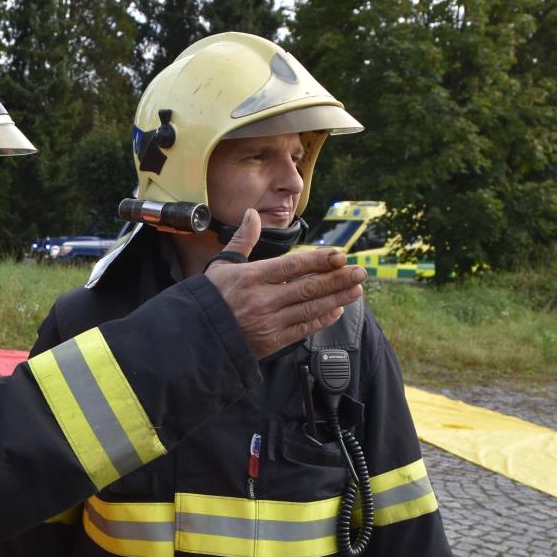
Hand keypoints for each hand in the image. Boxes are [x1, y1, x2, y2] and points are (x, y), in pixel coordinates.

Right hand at [204, 209, 366, 359]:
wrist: (196, 336)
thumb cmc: (210, 298)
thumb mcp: (222, 265)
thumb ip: (243, 240)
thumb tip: (251, 214)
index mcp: (251, 278)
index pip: (293, 266)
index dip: (319, 260)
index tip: (340, 256)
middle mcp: (263, 300)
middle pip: (308, 287)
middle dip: (338, 279)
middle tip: (360, 271)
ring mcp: (269, 322)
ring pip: (310, 308)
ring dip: (337, 297)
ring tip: (357, 289)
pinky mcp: (272, 341)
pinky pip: (303, 329)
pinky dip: (322, 319)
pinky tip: (337, 310)